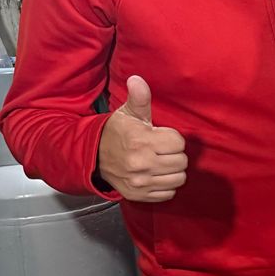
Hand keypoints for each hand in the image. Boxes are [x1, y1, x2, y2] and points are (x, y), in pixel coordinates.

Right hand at [97, 76, 187, 202]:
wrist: (93, 156)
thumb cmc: (116, 132)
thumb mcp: (128, 113)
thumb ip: (139, 98)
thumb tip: (137, 79)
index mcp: (141, 141)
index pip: (178, 143)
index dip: (172, 138)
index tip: (160, 136)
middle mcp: (141, 164)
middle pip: (181, 162)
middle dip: (174, 154)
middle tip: (161, 150)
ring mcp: (140, 182)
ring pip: (178, 179)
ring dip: (173, 170)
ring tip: (160, 162)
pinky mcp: (138, 195)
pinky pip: (168, 193)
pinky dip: (166, 185)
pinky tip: (156, 175)